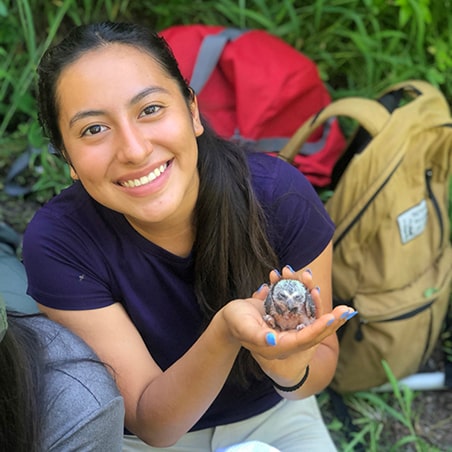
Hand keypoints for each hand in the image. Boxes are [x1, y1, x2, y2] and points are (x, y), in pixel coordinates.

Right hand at [242, 266, 354, 385]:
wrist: (229, 318)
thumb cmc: (234, 323)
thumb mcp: (244, 328)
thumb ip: (259, 336)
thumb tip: (275, 341)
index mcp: (280, 346)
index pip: (304, 339)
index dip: (319, 329)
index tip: (333, 317)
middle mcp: (288, 339)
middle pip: (314, 331)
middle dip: (331, 320)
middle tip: (348, 310)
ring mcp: (289, 328)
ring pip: (310, 317)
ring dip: (319, 302)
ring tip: (330, 289)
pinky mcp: (287, 317)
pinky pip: (302, 307)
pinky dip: (306, 295)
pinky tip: (308, 280)